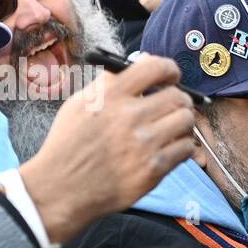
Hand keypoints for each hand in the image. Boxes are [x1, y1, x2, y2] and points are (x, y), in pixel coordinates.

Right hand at [17, 54, 194, 244]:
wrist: (61, 188)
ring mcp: (143, 145)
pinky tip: (169, 148)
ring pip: (186, 122)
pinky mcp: (153, 170)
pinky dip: (181, 146)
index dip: (170, 70)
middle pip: (178, 97)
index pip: (155, 68)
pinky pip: (185, 149)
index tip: (171, 76)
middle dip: (180, 99)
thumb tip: (145, 59)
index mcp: (110, 96)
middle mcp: (129, 118)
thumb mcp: (80, 103)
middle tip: (174, 106)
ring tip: (171, 128)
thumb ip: (112, 81)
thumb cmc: (70, 144)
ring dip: (182, 123)